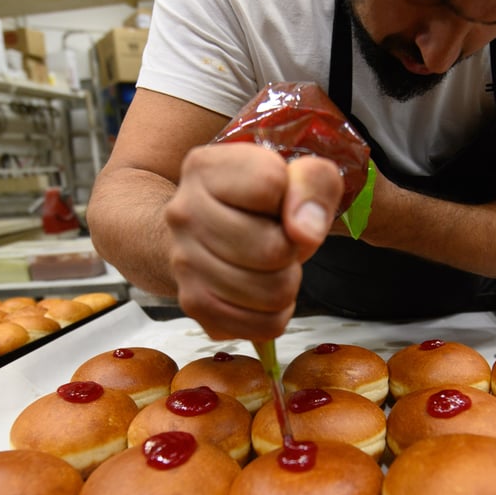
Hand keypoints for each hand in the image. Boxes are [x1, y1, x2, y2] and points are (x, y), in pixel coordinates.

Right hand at [164, 142, 343, 339]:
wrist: (209, 229)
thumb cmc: (259, 202)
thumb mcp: (298, 174)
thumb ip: (313, 185)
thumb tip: (303, 232)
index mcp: (204, 168)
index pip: (269, 185)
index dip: (291, 197)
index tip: (279, 200)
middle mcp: (182, 213)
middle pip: (273, 250)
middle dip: (291, 248)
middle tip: (278, 238)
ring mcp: (182, 262)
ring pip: (272, 292)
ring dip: (286, 281)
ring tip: (270, 264)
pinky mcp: (193, 304)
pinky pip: (262, 326)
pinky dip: (276, 313)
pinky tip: (263, 291)